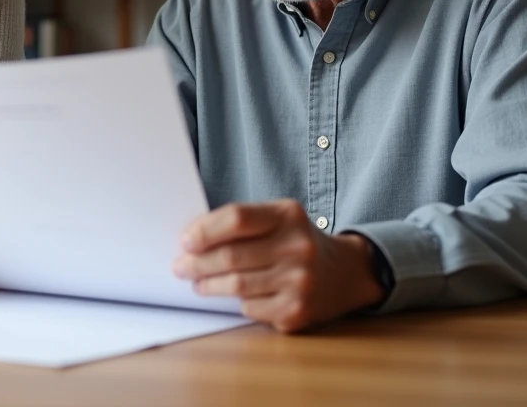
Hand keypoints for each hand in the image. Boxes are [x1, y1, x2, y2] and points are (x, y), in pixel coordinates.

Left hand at [172, 200, 385, 331]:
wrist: (346, 273)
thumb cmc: (298, 242)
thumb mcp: (278, 219)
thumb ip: (242, 224)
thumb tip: (192, 239)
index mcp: (288, 215)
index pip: (237, 218)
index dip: (204, 231)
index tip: (185, 241)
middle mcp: (298, 247)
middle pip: (232, 256)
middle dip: (197, 263)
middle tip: (180, 266)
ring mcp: (300, 281)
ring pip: (237, 286)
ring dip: (209, 286)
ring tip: (197, 282)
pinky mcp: (298, 311)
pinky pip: (251, 308)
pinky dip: (238, 303)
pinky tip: (234, 296)